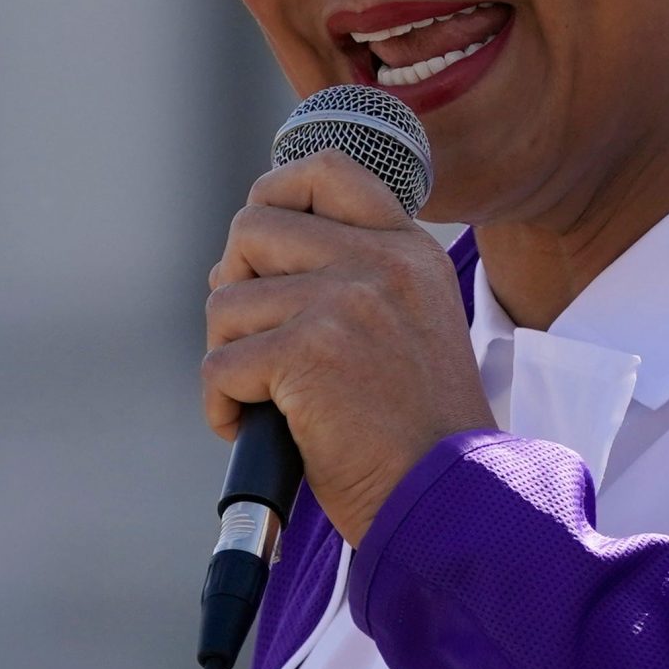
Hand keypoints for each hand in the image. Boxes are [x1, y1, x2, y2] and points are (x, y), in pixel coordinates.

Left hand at [204, 150, 494, 543]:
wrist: (449, 500)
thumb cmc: (417, 430)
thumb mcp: (409, 325)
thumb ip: (350, 277)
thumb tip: (238, 261)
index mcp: (407, 251)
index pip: (327, 169)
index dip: (274, 192)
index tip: (261, 245)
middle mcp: (378, 263)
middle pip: (253, 227)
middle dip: (234, 282)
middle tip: (254, 337)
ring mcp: (344, 303)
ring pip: (226, 301)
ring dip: (230, 355)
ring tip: (268, 396)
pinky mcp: (308, 353)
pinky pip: (218, 364)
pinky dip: (222, 405)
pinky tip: (254, 426)